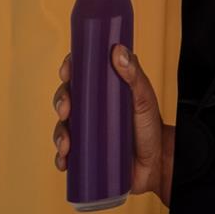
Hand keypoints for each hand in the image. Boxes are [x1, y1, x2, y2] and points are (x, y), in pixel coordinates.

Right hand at [53, 47, 174, 205]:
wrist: (156, 163)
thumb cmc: (150, 127)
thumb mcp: (144, 98)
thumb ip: (134, 75)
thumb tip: (118, 50)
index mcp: (104, 89)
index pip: (81, 73)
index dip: (69, 68)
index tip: (67, 72)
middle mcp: (91, 108)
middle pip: (66, 97)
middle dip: (61, 101)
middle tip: (67, 110)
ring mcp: (86, 130)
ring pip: (62, 126)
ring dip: (59, 133)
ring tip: (67, 144)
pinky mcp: (84, 152)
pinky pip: (65, 154)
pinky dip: (61, 157)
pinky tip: (64, 161)